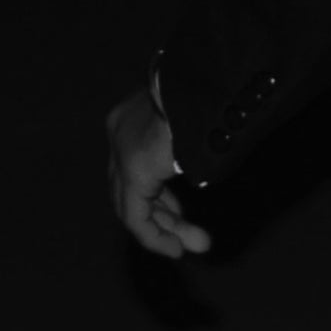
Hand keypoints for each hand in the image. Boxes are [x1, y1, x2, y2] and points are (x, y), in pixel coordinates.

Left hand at [107, 86, 210, 257]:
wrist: (203, 81)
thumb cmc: (210, 92)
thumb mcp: (193, 119)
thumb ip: (183, 145)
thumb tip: (196, 165)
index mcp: (131, 115)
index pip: (136, 166)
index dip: (160, 195)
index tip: (181, 214)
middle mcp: (119, 132)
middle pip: (133, 188)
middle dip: (165, 216)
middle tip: (192, 240)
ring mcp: (121, 150)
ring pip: (133, 205)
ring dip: (164, 230)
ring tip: (188, 250)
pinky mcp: (132, 169)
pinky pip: (135, 216)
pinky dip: (153, 236)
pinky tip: (174, 249)